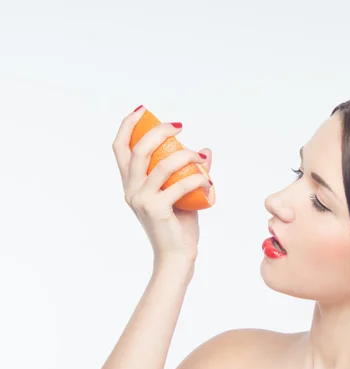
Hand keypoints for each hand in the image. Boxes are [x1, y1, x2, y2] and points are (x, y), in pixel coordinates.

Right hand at [112, 106, 212, 272]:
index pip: (120, 148)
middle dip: (158, 131)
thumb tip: (205, 150)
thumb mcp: (183, 194)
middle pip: (138, 149)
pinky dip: (196, 179)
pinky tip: (208, 181)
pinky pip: (179, 185)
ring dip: (185, 155)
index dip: (128, 125)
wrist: (176, 256)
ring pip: (161, 165)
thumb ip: (190, 172)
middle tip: (179, 127)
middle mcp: (131, 189)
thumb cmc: (178, 226)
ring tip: (200, 156)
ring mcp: (142, 199)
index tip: (142, 110)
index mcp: (131, 184)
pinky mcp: (156, 210)